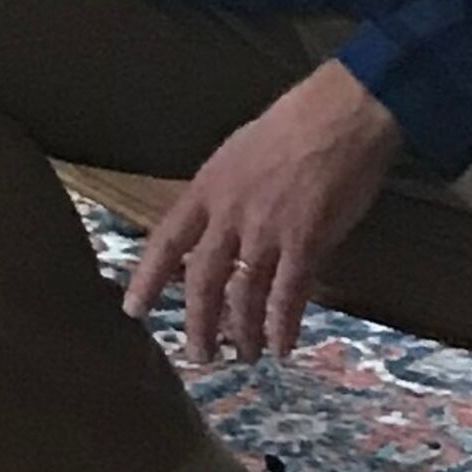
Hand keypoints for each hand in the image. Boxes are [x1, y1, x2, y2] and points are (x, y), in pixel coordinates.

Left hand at [124, 61, 401, 364]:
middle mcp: (229, 215)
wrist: (338, 115)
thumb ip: (223, 193)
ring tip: (242, 356)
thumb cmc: (291, 125)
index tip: (133, 310)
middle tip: (197, 355)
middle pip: (202, 279)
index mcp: (207, 189)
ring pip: (244, 294)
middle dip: (197, 322)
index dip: (148, 279)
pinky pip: (289, 294)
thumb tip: (219, 225)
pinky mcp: (305, 242)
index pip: (166, 241)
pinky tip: (282, 347)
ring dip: (242, 331)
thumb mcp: (237, 154)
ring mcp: (266, 231)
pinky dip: (282, 325)